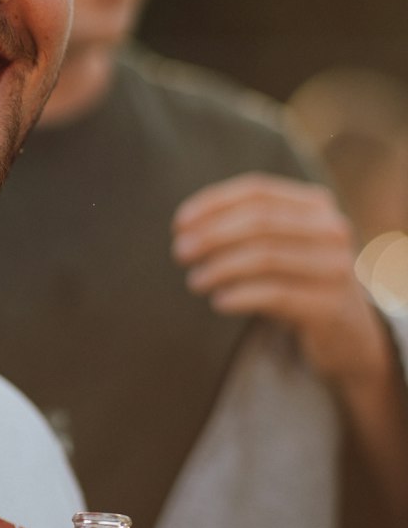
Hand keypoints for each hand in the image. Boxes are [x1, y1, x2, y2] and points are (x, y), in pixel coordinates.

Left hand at [172, 171, 407, 524]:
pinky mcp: (331, 306)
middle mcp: (331, 230)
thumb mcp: (280, 247)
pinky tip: (218, 302)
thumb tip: (185, 226)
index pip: (257, 191)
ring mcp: (336, 268)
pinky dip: (241, 295)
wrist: (350, 336)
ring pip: (266, 256)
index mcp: (316, 205)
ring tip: (194, 281)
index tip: (179, 223)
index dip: (213, 203)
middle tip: (179, 252)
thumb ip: (246, 228)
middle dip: (212, 234)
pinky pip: (276, 294)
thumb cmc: (300, 283)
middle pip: (260, 221)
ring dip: (220, 267)